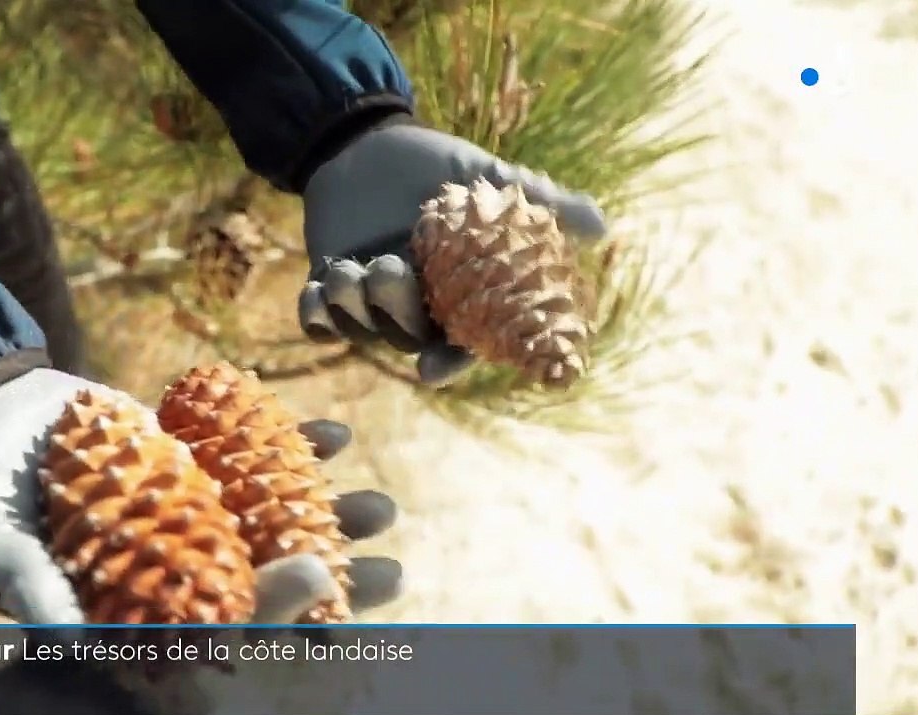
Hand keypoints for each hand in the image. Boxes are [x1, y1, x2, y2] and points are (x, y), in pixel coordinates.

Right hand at [0, 368, 401, 624]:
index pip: (211, 625)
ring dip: (328, 515)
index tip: (325, 608)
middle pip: (258, 581)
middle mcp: (170, 564)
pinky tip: (336, 434)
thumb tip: (77, 640)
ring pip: (269, 519)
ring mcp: (188, 511)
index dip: (268, 622)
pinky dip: (292, 444)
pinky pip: (251, 455)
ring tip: (385, 511)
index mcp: (134, 601)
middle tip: (392, 576)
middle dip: (326, 581)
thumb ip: (34, 587)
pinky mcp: (192, 460)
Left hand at [298, 121, 607, 385]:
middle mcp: (414, 308)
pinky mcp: (326, 288)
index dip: (448, 363)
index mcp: (456, 296)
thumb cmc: (439, 166)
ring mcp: (369, 301)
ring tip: (347, 266)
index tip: (431, 370)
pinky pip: (318, 321)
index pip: (459, 345)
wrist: (369, 141)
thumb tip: (602, 226)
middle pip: (404, 335)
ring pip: (359, 328)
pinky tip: (319, 284)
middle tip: (388, 266)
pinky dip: (316, 311)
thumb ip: (542, 205)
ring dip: (351, 303)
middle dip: (393, 311)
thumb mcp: (493, 180)